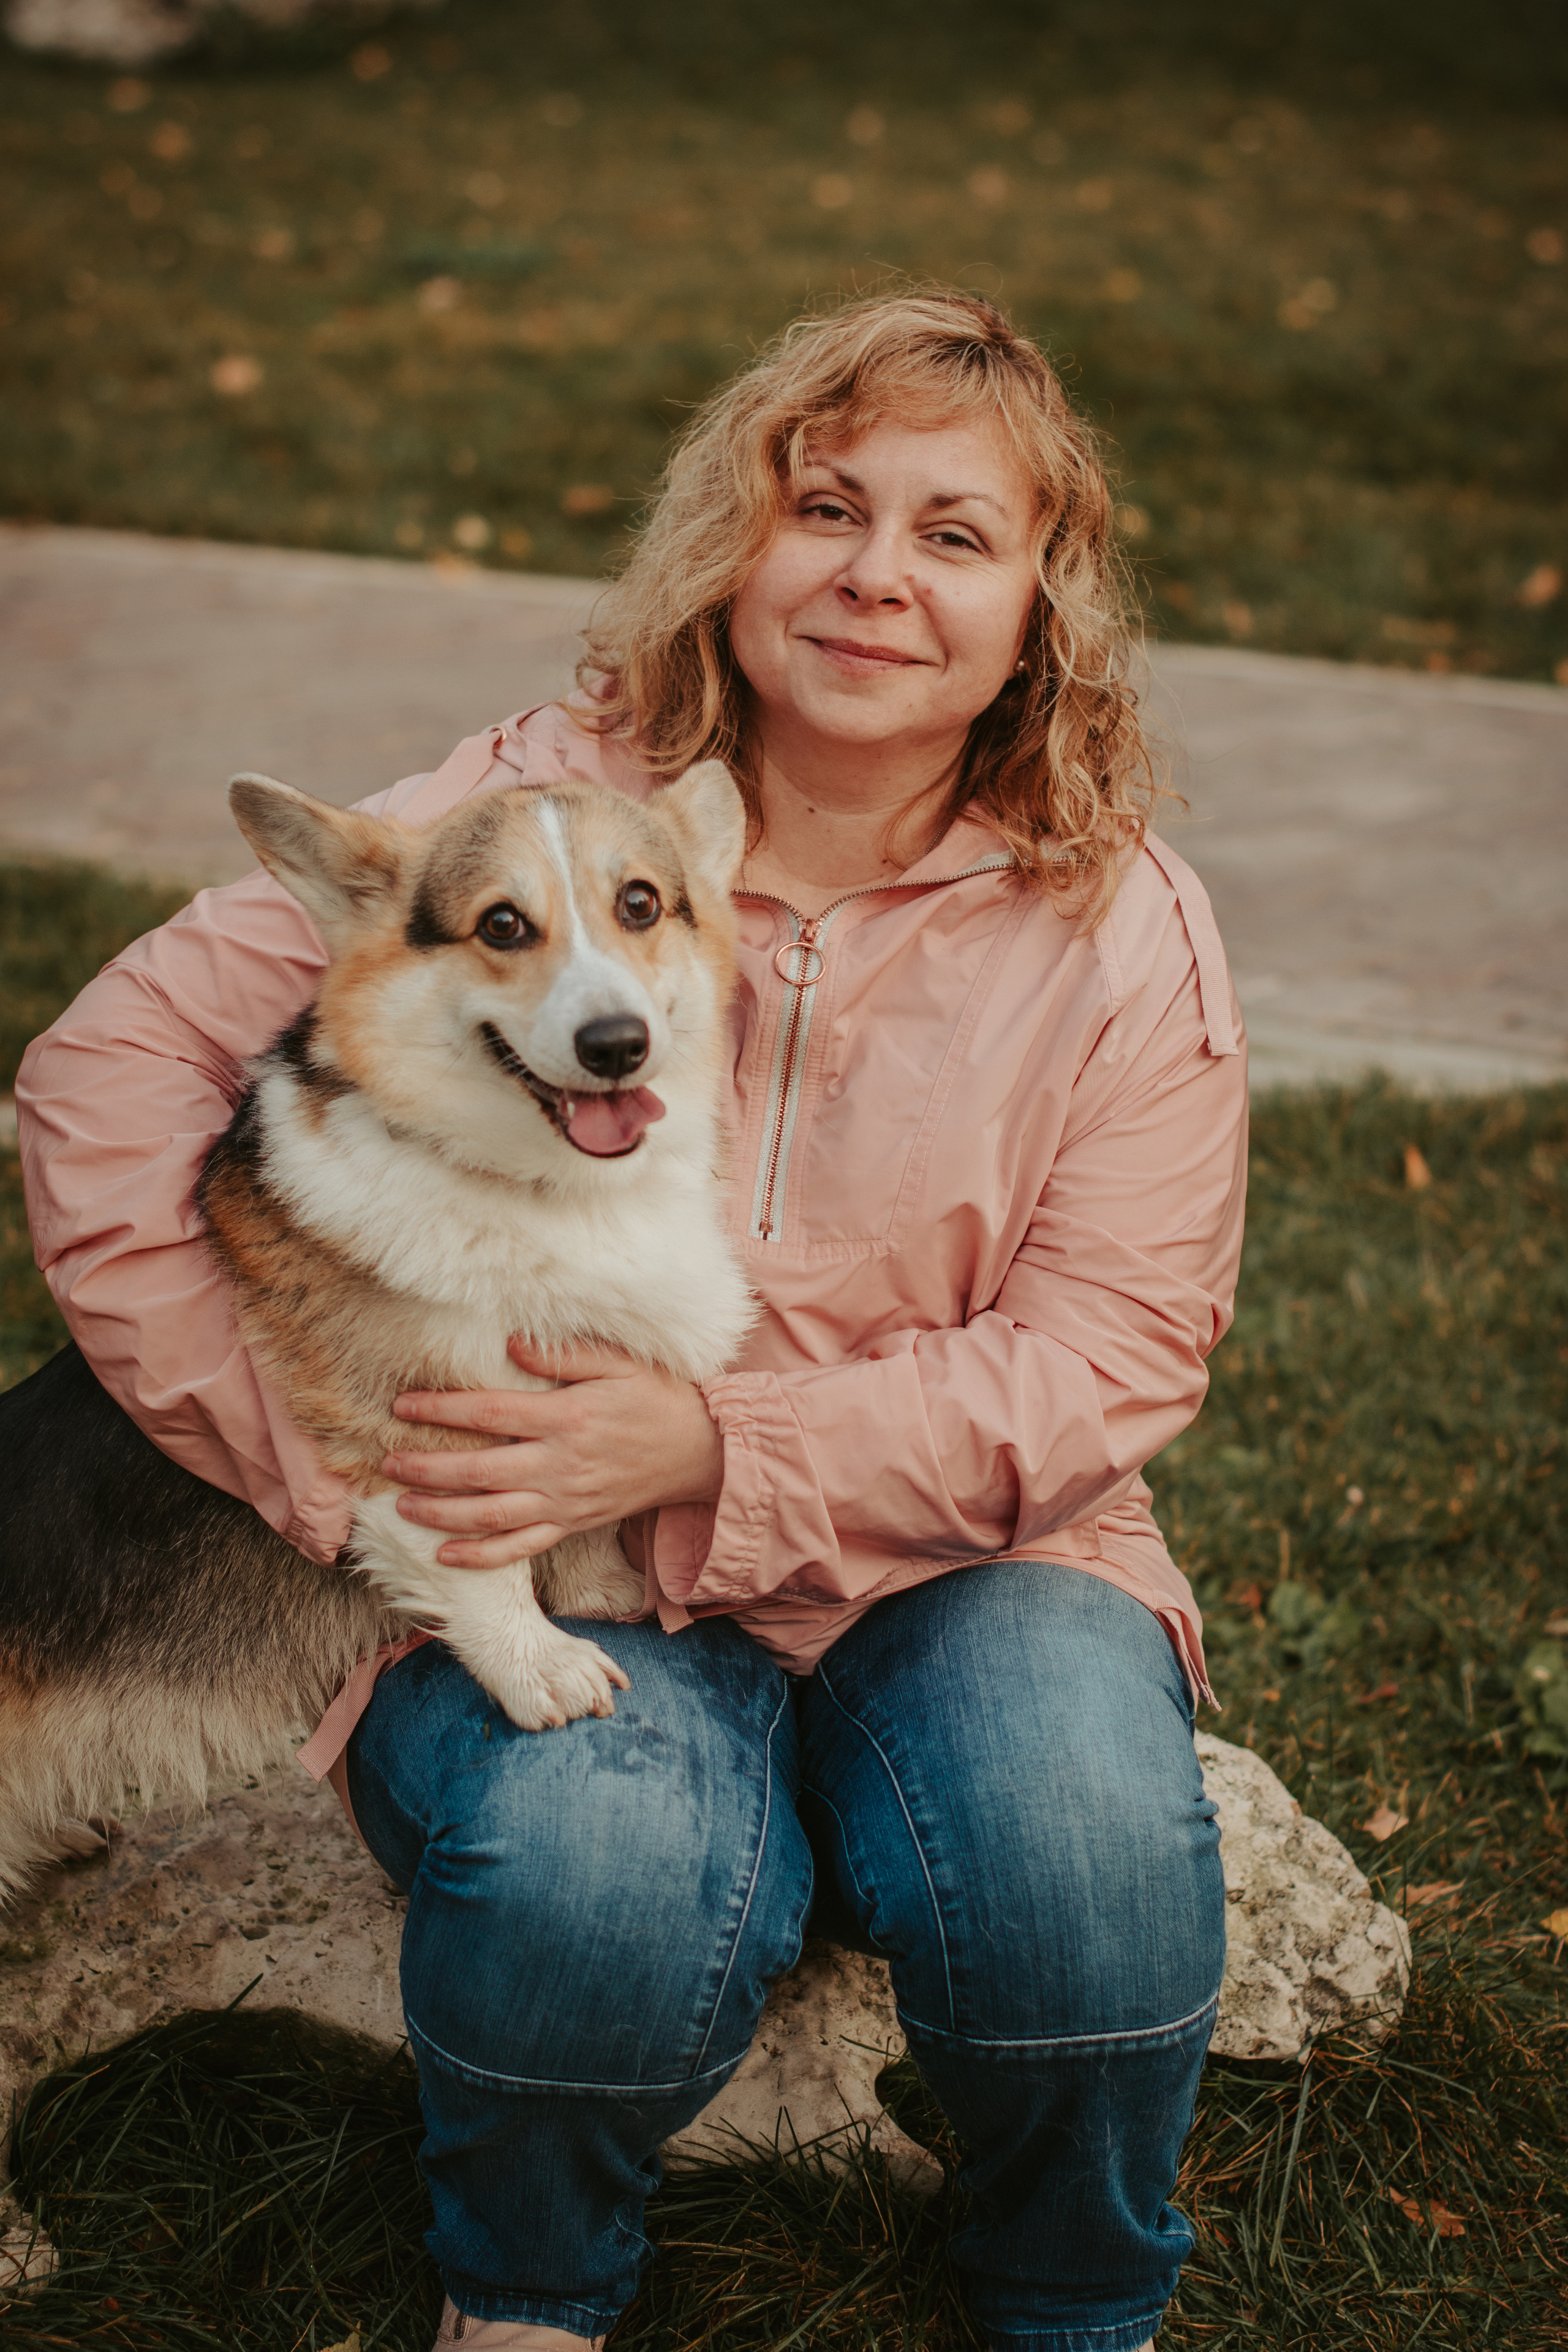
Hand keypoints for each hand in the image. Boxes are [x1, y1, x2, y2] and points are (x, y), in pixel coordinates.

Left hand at [381, 1337, 725, 1570]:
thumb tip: (510, 1344)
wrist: (701, 1452)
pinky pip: (521, 1548)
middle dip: (426, 1467)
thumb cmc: (658, 1399)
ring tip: (402, 1504)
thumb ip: (565, 1353)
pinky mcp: (574, 1524)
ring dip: (442, 1513)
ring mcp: (566, 1501)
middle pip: (478, 1470)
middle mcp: (560, 1465)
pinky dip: (481, 1556)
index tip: (402, 1405)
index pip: (489, 1413)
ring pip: (492, 1515)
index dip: (441, 1409)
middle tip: (386, 1461)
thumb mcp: (620, 1362)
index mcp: (567, 1418)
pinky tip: (446, 1555)